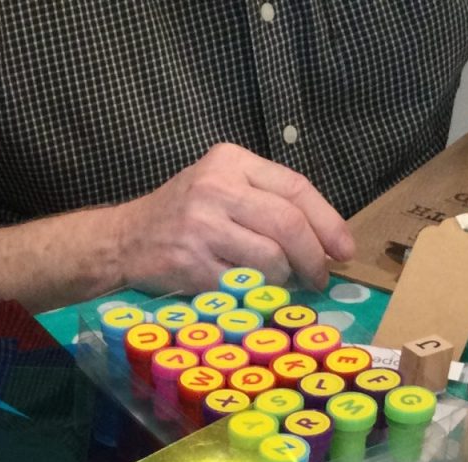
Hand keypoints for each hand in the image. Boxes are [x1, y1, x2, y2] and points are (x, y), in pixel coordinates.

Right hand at [108, 143, 356, 294]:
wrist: (123, 239)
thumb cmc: (182, 215)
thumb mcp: (220, 185)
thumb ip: (265, 200)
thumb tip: (324, 239)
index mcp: (230, 161)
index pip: (295, 188)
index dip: (328, 222)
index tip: (344, 250)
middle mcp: (216, 188)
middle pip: (288, 224)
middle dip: (314, 257)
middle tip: (322, 277)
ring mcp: (202, 226)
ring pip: (270, 258)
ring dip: (285, 279)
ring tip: (283, 285)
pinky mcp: (191, 263)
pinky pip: (243, 285)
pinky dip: (257, 294)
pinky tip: (255, 294)